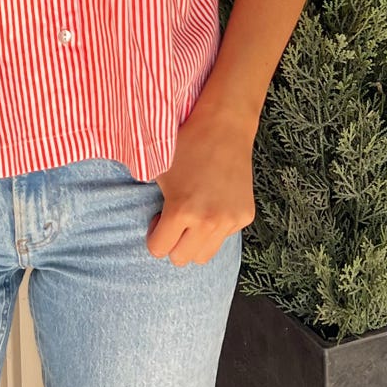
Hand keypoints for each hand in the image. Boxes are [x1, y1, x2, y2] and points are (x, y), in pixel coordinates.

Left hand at [147, 101, 255, 265]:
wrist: (223, 127)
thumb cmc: (185, 146)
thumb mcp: (157, 172)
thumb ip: (147, 203)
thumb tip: (141, 228)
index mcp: (181, 211)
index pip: (159, 250)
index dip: (154, 236)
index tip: (157, 220)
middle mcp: (208, 221)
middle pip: (181, 259)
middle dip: (173, 243)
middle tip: (174, 221)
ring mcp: (229, 220)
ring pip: (204, 255)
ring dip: (194, 242)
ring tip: (192, 217)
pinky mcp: (245, 216)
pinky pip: (223, 237)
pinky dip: (215, 228)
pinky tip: (213, 203)